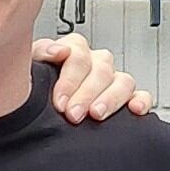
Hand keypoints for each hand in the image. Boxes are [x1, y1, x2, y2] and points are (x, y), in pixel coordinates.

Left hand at [34, 32, 152, 122]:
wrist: (35, 119)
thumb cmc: (32, 91)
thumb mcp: (28, 70)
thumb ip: (40, 54)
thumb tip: (59, 51)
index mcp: (72, 51)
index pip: (78, 52)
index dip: (70, 78)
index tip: (60, 100)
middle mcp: (94, 63)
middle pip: (101, 69)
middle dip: (86, 93)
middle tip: (73, 113)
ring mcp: (111, 81)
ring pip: (123, 80)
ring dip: (110, 98)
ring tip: (96, 115)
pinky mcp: (126, 99)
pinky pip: (141, 95)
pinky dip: (141, 101)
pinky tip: (135, 110)